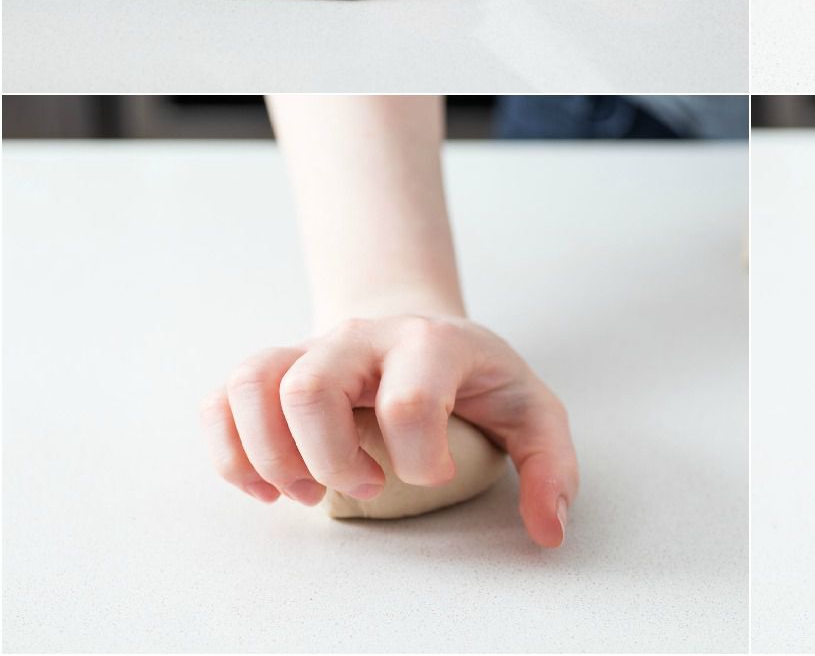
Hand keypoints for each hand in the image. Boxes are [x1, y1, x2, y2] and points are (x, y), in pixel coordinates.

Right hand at [201, 315, 577, 547]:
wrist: (421, 327)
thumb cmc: (475, 378)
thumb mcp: (530, 410)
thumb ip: (550, 465)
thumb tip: (548, 530)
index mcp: (433, 343)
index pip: (408, 397)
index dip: (417, 455)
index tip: (430, 475)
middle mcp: (364, 338)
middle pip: (312, 387)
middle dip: (330, 458)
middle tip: (367, 486)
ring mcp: (313, 349)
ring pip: (254, 384)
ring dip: (271, 455)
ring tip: (310, 494)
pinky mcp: (275, 371)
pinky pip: (222, 400)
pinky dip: (229, 452)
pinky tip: (265, 488)